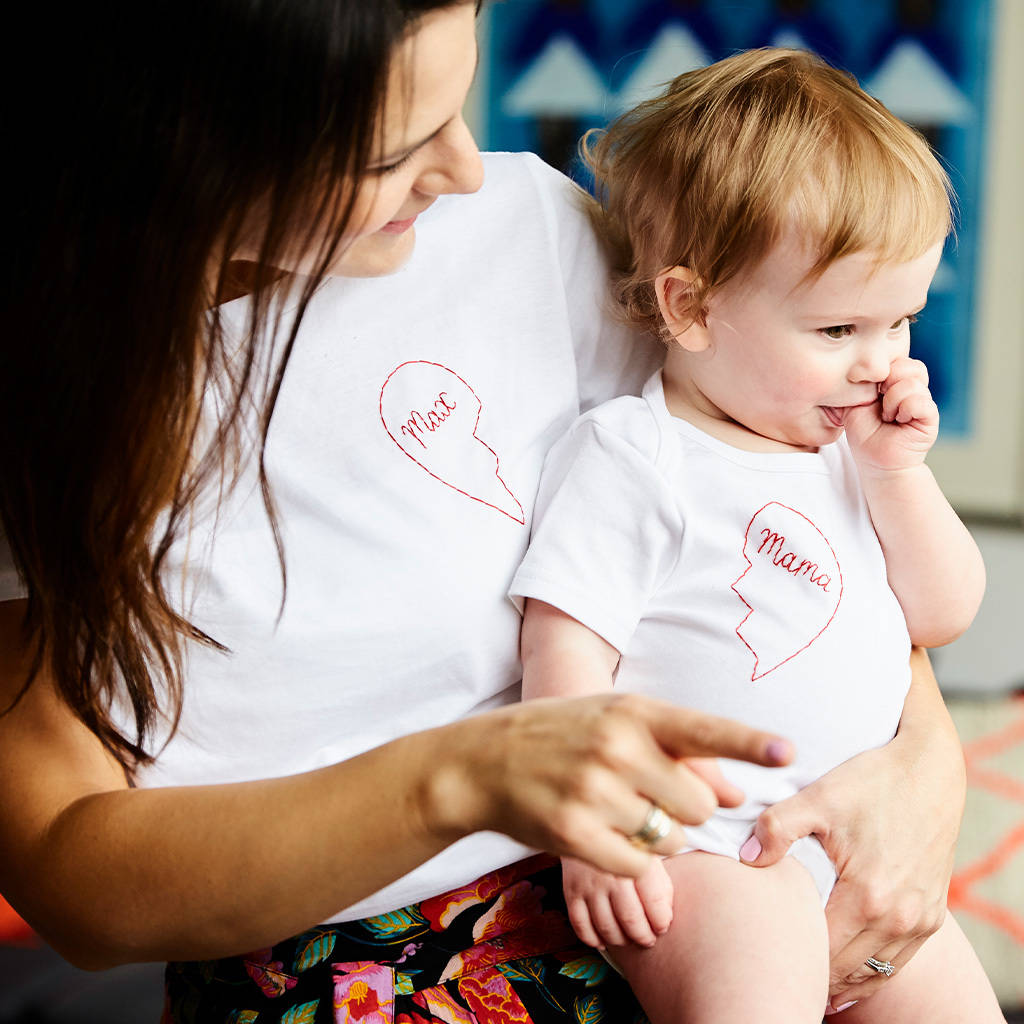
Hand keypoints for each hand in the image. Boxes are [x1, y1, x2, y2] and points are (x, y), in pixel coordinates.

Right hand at [420, 693, 790, 879]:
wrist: (485, 759)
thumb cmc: (563, 734)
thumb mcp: (617, 721)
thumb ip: (679, 751)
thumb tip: (737, 792)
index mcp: (633, 712)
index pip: (703, 729)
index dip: (749, 743)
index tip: (789, 753)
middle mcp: (616, 747)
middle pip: (700, 803)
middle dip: (690, 810)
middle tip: (655, 798)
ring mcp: (593, 791)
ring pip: (671, 837)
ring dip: (659, 835)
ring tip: (620, 810)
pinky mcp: (574, 833)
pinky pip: (638, 865)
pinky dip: (632, 860)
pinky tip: (603, 833)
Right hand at [562, 854, 673, 948]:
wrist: (588, 824)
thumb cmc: (624, 844)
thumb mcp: (649, 854)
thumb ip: (661, 885)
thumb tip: (664, 919)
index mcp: (634, 859)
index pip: (654, 901)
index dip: (662, 921)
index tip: (663, 926)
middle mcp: (610, 873)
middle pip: (630, 919)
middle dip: (643, 936)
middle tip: (648, 939)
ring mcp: (588, 883)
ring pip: (606, 926)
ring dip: (621, 940)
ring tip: (629, 938)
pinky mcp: (571, 891)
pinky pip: (580, 925)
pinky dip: (593, 939)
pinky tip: (603, 938)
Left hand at [739, 721, 962, 1007]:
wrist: (929, 769)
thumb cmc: (870, 781)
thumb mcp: (818, 796)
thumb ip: (776, 828)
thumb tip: (746, 858)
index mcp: (867, 896)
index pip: (820, 950)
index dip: (791, 954)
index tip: (765, 950)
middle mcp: (899, 918)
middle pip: (846, 970)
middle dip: (813, 972)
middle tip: (779, 967)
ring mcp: (921, 921)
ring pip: (875, 973)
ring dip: (843, 977)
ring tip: (810, 978)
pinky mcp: (934, 916)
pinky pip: (899, 960)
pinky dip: (872, 968)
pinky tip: (847, 969)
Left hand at [843, 357, 937, 472]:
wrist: (875, 462)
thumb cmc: (864, 434)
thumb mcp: (853, 404)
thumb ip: (858, 384)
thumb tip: (860, 366)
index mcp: (896, 382)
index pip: (897, 359)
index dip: (880, 372)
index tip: (870, 392)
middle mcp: (913, 389)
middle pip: (909, 365)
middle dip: (887, 383)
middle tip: (879, 403)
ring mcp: (923, 401)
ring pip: (911, 383)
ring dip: (892, 402)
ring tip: (888, 417)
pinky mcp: (930, 416)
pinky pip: (920, 401)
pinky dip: (904, 410)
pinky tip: (898, 422)